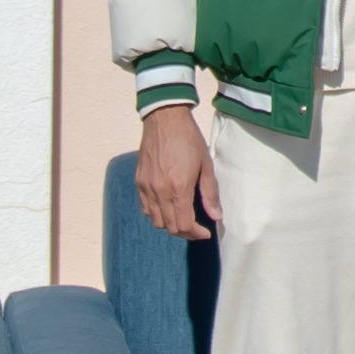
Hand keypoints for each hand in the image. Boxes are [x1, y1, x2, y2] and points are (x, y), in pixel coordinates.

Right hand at [134, 105, 221, 241]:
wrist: (164, 119)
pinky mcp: (138, 181)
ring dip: (170, 225)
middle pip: (169, 227)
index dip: (196, 234)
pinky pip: (145, 208)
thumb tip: (216, 216)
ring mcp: (146, 187)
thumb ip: (210, 193)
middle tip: (196, 229)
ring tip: (182, 219)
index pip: (184, 225)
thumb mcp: (205, 165)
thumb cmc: (188, 139)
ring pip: (156, 221)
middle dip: (185, 232)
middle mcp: (159, 191)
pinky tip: (167, 207)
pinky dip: (156, 214)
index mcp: (178, 188)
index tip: (205, 233)